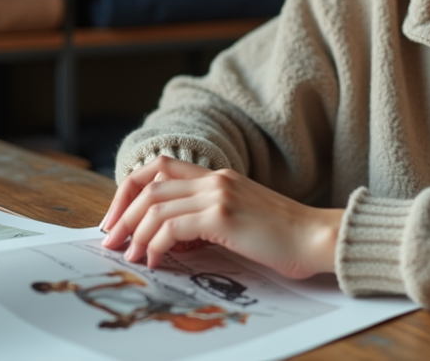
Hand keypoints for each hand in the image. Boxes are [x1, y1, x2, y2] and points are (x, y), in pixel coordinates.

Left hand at [100, 156, 343, 279]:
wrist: (318, 238)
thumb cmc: (284, 238)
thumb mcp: (239, 221)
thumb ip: (207, 221)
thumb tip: (170, 241)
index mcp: (218, 176)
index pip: (159, 167)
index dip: (130, 189)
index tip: (119, 218)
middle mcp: (215, 178)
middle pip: (148, 182)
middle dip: (122, 213)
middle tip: (112, 240)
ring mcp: (218, 194)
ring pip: (155, 204)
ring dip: (135, 232)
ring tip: (131, 256)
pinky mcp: (222, 216)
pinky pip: (171, 226)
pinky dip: (155, 244)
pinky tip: (156, 261)